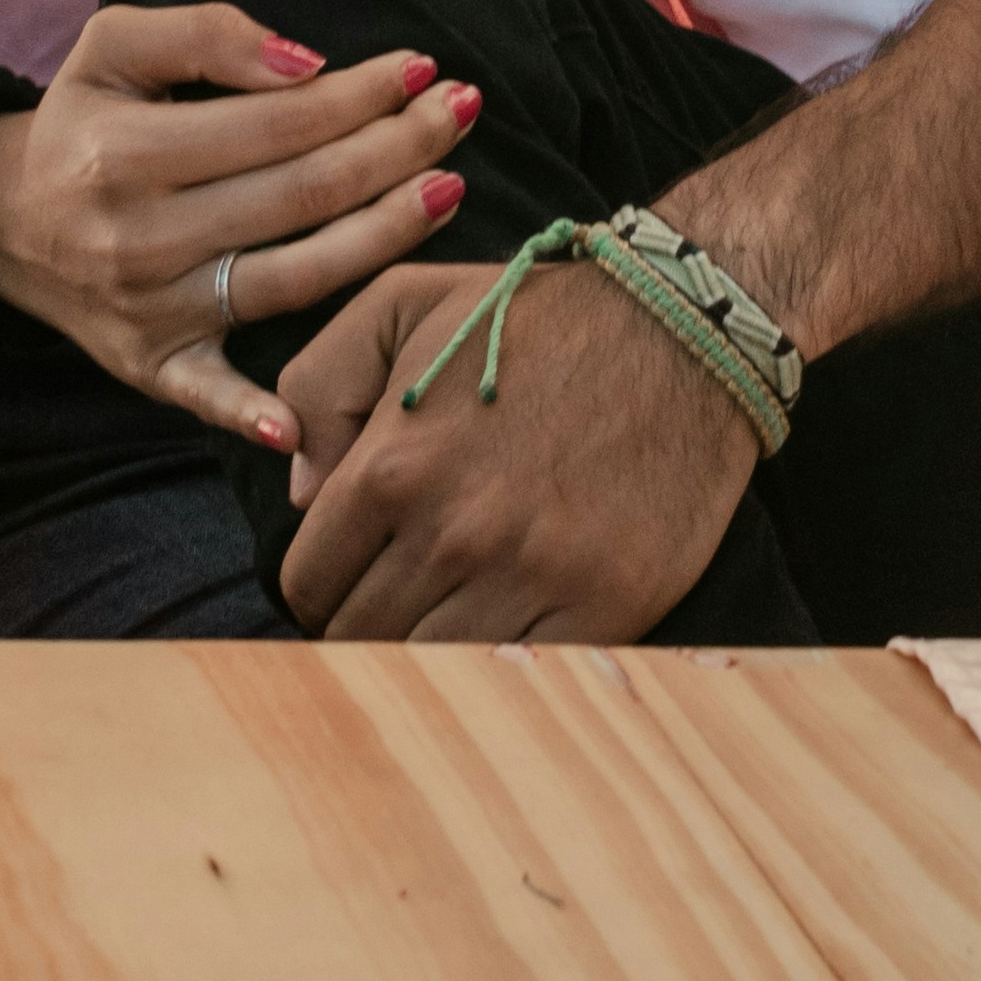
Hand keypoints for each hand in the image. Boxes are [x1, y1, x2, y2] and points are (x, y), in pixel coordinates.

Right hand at [0, 8, 477, 444]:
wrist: (0, 216)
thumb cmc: (83, 120)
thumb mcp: (116, 45)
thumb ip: (207, 34)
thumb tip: (308, 63)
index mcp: (128, 153)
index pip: (278, 124)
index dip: (360, 94)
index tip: (422, 68)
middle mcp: (138, 237)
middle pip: (301, 196)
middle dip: (396, 150)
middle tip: (463, 111)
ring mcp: (149, 309)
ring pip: (292, 279)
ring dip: (384, 236)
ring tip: (451, 188)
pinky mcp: (151, 364)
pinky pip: (209, 395)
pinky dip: (250, 414)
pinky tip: (302, 425)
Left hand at [277, 252, 758, 638]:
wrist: (681, 329)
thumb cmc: (534, 318)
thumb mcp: (399, 303)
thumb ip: (318, 384)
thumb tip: (298, 495)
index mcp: (392, 466)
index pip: (308, 585)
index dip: (323, 585)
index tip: (352, 576)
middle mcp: (453, 531)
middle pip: (360, 638)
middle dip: (367, 621)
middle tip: (400, 596)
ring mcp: (530, 576)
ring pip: (431, 668)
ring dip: (428, 650)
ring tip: (451, 611)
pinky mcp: (603, 607)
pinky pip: (517, 677)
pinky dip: (501, 668)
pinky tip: (508, 627)